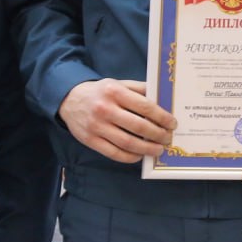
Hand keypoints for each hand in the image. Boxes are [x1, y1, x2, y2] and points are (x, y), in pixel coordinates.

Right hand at [57, 79, 174, 163]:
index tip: (172, 124)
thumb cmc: (100, 92)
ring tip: (158, 149)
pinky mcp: (90, 140)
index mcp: (114, 91)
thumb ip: (139, 89)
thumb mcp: (117, 84)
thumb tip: (162, 101)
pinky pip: (114, 154)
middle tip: (168, 138)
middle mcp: (105, 108)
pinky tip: (139, 155)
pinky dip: (130, 157)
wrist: (69, 99)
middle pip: (139, 127)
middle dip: (158, 135)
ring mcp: (96, 126)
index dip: (162, 117)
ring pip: (128, 143)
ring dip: (147, 149)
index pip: (145, 106)